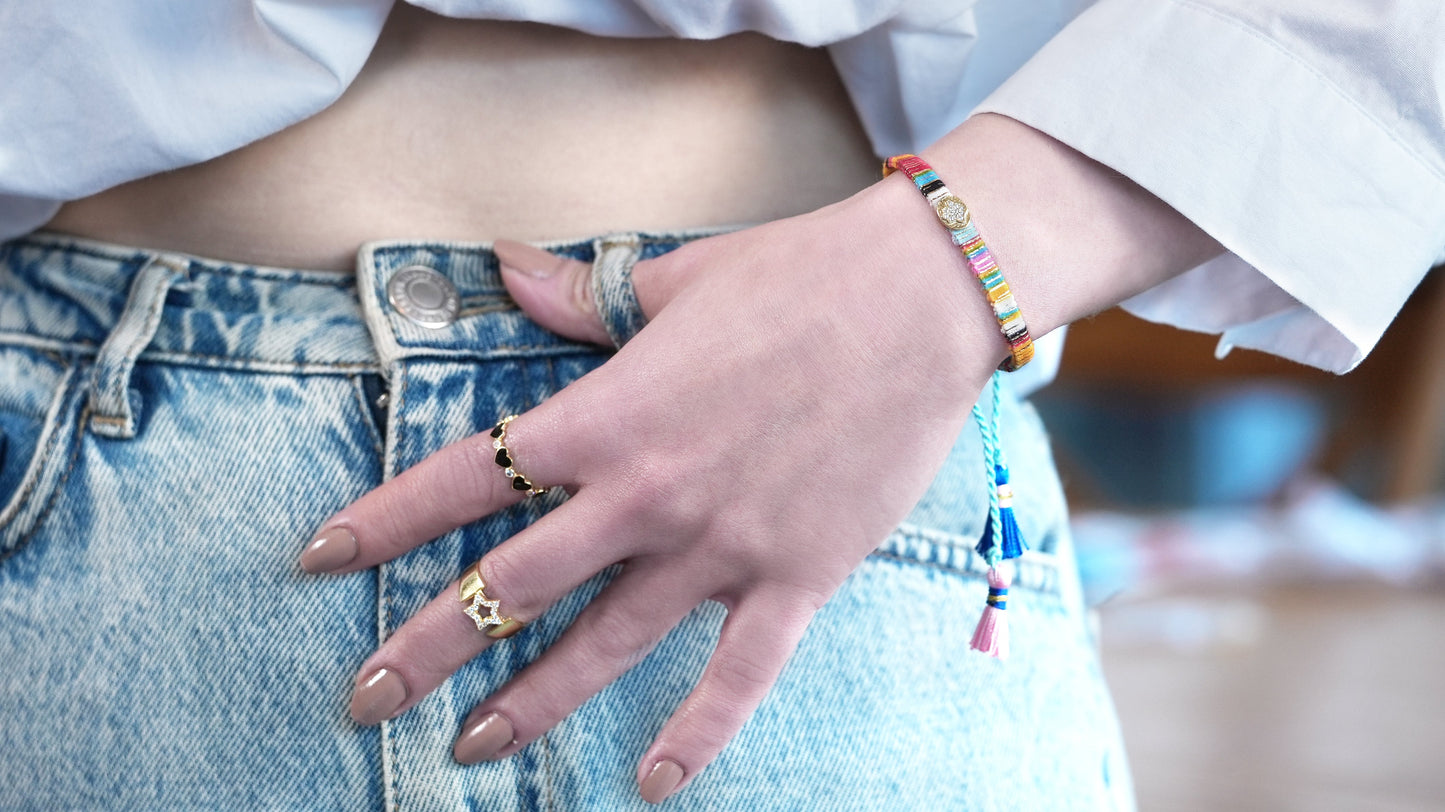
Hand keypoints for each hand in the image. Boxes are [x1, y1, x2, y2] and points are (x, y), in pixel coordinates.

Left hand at [301, 177, 1005, 802]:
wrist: (918, 300)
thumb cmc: (794, 277)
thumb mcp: (673, 280)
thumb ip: (580, 300)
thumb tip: (505, 268)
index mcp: (604, 418)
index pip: (465, 479)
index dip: (382, 520)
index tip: (318, 558)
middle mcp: (644, 495)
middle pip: (511, 586)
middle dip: (426, 645)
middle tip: (364, 697)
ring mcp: (719, 546)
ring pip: (606, 644)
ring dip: (531, 703)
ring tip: (469, 750)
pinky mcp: (795, 577)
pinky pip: (738, 677)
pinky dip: (696, 735)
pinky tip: (652, 784)